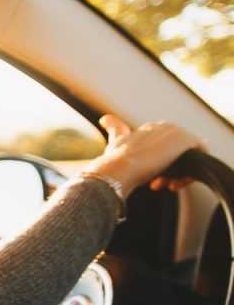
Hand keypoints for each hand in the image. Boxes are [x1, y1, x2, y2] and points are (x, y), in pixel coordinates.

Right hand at [86, 115, 205, 197]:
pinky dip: (191, 172)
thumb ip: (114, 129)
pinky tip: (176, 183)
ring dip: (178, 173)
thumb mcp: (115, 143)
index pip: (163, 147)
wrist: (119, 168)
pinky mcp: (187, 140)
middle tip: (159, 183)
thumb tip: (105, 119)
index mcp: (149, 128)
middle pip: (177, 152)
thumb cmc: (114, 160)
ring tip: (166, 185)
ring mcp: (176, 132)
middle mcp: (164, 126)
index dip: (158, 163)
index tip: (150, 178)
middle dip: (170, 169)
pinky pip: (200, 155)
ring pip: (188, 156)